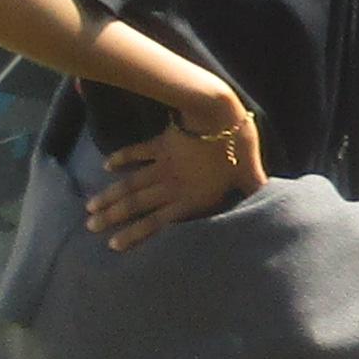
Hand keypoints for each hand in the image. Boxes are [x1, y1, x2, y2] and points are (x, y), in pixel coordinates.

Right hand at [81, 82, 261, 247]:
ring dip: (110, 195)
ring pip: (131, 183)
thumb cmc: (237, 145)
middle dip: (112, 217)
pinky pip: (138, 152)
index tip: (113, 245)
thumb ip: (253, 189)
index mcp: (191, 197)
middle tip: (89, 226)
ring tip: (90, 207)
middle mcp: (171, 185)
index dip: (135, 234)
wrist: (217, 113)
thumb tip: (268, 198)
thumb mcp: (249, 173)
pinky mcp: (161, 143)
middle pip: (136, 205)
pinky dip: (122, 158)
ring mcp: (163, 164)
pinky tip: (107, 166)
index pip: (157, 223)